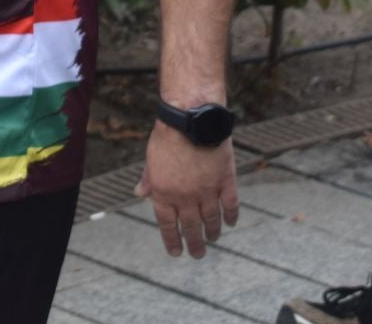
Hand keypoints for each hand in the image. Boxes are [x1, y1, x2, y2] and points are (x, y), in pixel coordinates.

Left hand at [135, 124, 238, 257]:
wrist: (191, 118)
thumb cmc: (167, 136)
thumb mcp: (151, 159)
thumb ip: (149, 179)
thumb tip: (140, 194)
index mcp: (164, 192)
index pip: (168, 224)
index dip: (172, 240)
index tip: (176, 252)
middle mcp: (186, 197)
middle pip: (191, 227)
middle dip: (194, 243)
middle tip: (198, 254)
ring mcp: (207, 190)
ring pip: (212, 220)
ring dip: (213, 232)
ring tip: (213, 239)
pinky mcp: (225, 181)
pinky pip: (230, 205)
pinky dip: (231, 216)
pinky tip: (230, 223)